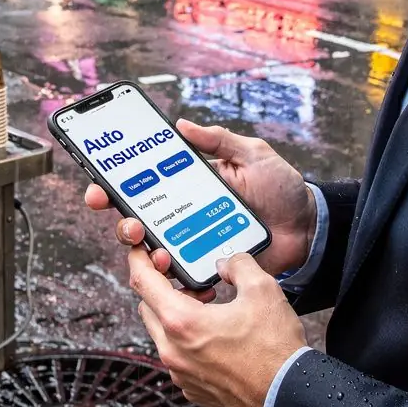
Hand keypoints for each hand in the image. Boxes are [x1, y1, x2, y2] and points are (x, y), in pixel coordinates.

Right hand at [84, 118, 316, 277]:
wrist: (309, 226)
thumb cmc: (280, 188)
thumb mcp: (252, 154)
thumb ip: (218, 140)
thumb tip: (181, 124)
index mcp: (188, 186)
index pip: (142, 186)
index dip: (114, 188)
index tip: (99, 190)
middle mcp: (185, 215)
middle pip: (139, 223)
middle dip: (125, 226)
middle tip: (132, 226)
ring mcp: (196, 243)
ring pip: (156, 254)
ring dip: (149, 256)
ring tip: (160, 255)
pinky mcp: (212, 267)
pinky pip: (187, 279)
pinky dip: (182, 282)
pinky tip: (187, 280)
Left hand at [130, 246, 306, 406]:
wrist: (288, 397)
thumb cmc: (275, 350)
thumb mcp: (262, 290)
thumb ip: (238, 265)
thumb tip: (226, 264)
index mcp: (182, 322)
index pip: (143, 282)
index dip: (139, 259)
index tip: (140, 251)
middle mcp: (173, 351)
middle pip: (148, 308)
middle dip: (163, 288)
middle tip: (192, 282)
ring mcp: (181, 373)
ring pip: (162, 334)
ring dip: (177, 315)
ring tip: (210, 307)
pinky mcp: (192, 388)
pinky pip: (177, 356)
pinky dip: (187, 341)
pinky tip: (215, 335)